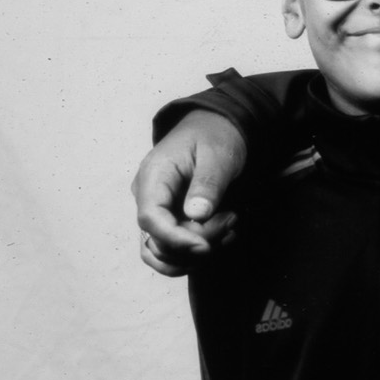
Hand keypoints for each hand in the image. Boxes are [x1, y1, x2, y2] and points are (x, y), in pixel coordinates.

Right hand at [132, 111, 246, 276]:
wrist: (215, 128)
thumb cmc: (215, 136)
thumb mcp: (218, 155)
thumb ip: (207, 184)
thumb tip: (196, 215)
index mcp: (153, 176)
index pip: (150, 219)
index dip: (176, 239)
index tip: (206, 246)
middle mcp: (147, 197)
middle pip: (160, 240)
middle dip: (198, 242)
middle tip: (231, 219)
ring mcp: (156, 211)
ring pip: (165, 252)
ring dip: (199, 251)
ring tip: (229, 225)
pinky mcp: (168, 220)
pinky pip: (173, 249)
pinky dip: (196, 252)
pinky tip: (221, 237)